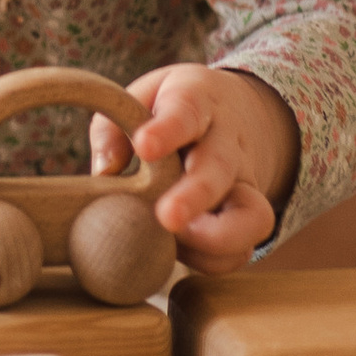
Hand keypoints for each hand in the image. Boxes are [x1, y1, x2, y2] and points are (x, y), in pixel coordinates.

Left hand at [89, 64, 297, 277]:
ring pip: (251, 215)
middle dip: (195, 195)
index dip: (167, 130)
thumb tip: (104, 173)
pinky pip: (243, 248)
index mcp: (197, 101)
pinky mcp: (248, 217)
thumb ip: (113, 127)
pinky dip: (214, 259)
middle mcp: (226, 142)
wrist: (239, 113)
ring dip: (216, 238)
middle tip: (167, 216)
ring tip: (177, 240)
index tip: (144, 146)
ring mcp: (243, 182)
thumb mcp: (141, 96)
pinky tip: (182, 252)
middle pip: (220, 167)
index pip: (187, 110)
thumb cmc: (172, 108)